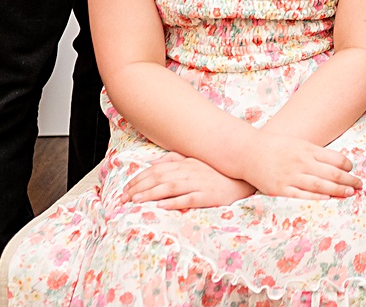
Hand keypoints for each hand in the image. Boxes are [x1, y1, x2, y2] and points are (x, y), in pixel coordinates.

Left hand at [122, 155, 253, 209]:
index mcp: (186, 163)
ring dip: (151, 194)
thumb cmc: (215, 174)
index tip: (125, 189)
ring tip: (136, 201)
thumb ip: (174, 159)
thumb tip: (153, 162)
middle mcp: (190, 171)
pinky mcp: (208, 196)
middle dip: (139, 188)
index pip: (157, 170)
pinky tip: (162, 207)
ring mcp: (199, 183)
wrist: (241, 182)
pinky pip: (188, 199)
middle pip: (160, 178)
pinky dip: (174, 202)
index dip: (139, 179)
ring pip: (170, 187)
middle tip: (123, 198)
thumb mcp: (195, 162)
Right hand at [237, 130, 361, 199]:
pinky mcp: (280, 190)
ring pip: (320, 186)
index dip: (347, 165)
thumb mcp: (298, 144)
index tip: (352, 169)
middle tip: (360, 185)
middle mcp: (301, 162)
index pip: (335, 158)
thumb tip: (337, 163)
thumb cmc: (276, 147)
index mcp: (307, 149)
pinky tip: (328, 200)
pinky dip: (317, 199)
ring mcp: (290, 177)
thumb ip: (315, 153)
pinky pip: (301, 196)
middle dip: (349, 180)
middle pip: (332, 174)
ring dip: (338, 190)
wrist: (248, 153)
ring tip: (350, 193)